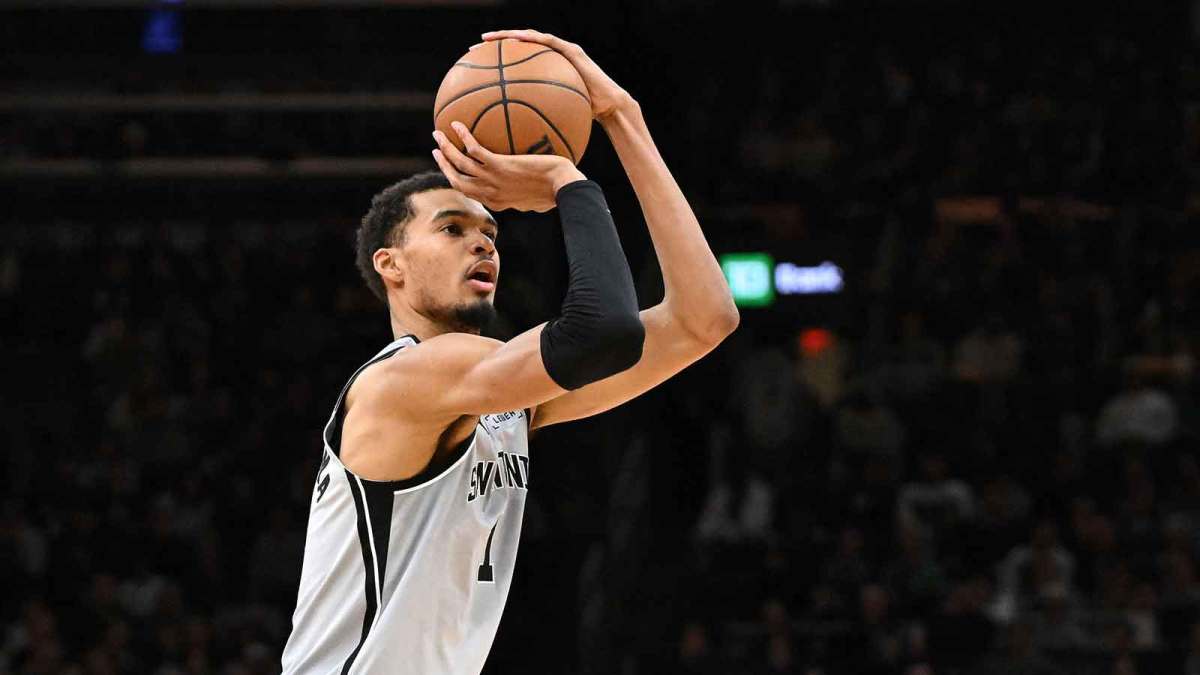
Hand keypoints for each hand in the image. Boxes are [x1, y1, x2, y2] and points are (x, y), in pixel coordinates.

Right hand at [432, 121, 584, 212]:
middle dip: (444, 165)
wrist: (564, 187)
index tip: (451, 170)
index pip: (470, 192)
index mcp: (497, 202)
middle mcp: (490, 193)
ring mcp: (493, 180)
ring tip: (437, 134)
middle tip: (436, 151)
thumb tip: (534, 187)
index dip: (457, 180)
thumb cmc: (559, 192)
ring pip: (459, 165)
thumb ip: (528, 195)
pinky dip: (463, 136)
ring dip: (445, 149)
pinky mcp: (499, 166)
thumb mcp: (539, 200)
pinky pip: (474, 149)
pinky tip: (456, 123)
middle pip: (457, 180)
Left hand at [481, 29, 632, 121]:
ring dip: (506, 37)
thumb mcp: (552, 122)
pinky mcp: (571, 50)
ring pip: (528, 39)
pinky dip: (529, 38)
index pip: (515, 69)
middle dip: (493, 50)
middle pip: (516, 51)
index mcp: (544, 77)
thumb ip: (533, 124)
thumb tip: (512, 142)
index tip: (473, 73)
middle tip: (470, 54)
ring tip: (486, 40)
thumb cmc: (583, 119)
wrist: (609, 108)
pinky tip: (513, 40)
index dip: (493, 69)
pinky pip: (546, 41)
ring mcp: (561, 53)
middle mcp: (550, 62)